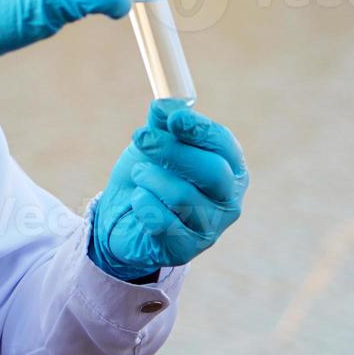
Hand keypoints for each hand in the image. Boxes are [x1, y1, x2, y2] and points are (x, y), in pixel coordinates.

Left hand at [89, 101, 247, 280]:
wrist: (124, 217)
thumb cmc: (150, 174)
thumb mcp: (155, 143)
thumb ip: (163, 124)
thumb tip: (165, 105)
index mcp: (229, 167)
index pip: (224, 145)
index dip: (200, 129)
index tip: (174, 118)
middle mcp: (229, 198)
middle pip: (211, 171)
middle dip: (172, 151)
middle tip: (140, 137)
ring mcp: (211, 227)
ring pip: (182, 196)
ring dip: (150, 178)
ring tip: (139, 174)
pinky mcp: (187, 249)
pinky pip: (162, 221)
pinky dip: (143, 204)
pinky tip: (138, 200)